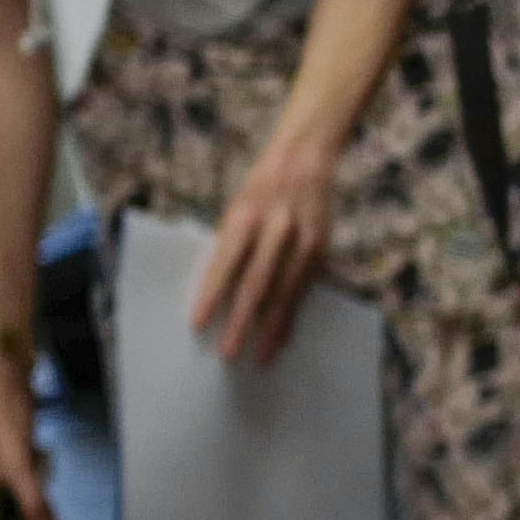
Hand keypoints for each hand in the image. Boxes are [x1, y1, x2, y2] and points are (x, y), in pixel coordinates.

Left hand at [194, 145, 339, 364]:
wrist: (305, 162)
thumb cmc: (260, 193)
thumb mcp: (236, 212)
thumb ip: (229, 249)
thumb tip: (218, 297)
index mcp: (246, 217)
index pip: (226, 263)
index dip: (211, 295)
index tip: (199, 323)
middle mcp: (276, 230)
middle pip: (257, 284)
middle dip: (242, 322)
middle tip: (229, 353)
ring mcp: (303, 242)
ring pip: (284, 294)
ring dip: (271, 330)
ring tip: (258, 357)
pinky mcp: (320, 251)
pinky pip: (303, 292)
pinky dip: (291, 318)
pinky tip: (282, 339)